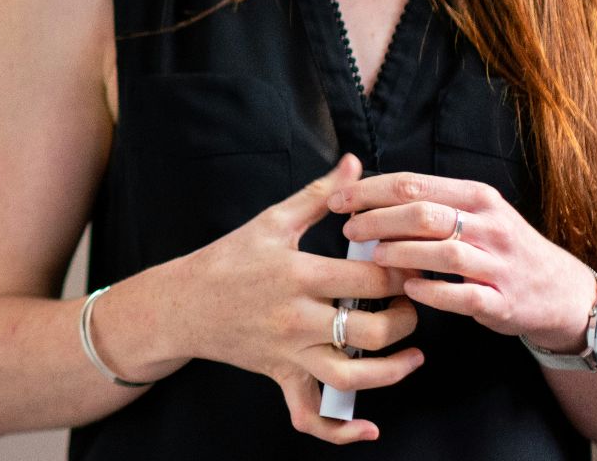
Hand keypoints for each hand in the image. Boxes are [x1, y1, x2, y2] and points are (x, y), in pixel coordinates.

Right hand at [178, 153, 422, 443]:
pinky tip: (369, 427)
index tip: (414, 264)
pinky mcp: (281, 377)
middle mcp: (296, 318)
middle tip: (413, 303)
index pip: (370, 279)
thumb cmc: (227, 259)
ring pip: (353, 377)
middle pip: (372, 330)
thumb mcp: (271, 221)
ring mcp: (289, 353)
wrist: (181, 304)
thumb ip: (319, 195)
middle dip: (406, 318)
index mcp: (298, 274)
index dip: (403, 273)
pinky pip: (311, 416)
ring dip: (393, 371)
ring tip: (413, 353)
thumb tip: (355, 164)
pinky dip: (340, 431)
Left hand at [330, 171, 596, 351]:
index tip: (338, 200)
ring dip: (401, 253)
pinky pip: (463, 295)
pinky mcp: (503, 300)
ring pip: (443, 252)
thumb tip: (366, 192)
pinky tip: (408, 288)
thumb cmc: (501, 248)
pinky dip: (432, 292)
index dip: (369, 191)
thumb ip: (430, 202)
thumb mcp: (476, 213)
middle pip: (423, 214)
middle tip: (349, 230)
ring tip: (373, 257)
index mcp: (477, 197)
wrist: (560, 291)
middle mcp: (490, 225)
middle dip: (378, 220)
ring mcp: (498, 264)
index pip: (413, 185)